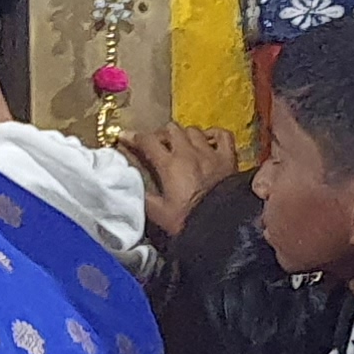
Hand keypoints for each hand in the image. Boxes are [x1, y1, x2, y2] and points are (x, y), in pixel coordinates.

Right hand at [126, 122, 236, 241]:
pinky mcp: (228, 157)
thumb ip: (144, 197)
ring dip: (184, 135)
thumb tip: (131, 186)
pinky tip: (208, 141)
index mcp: (169, 165)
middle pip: (171, 129)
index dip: (134, 137)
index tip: (125, 136)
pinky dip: (213, 134)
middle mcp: (188, 152)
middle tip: (158, 146)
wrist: (222, 224)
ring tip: (181, 145)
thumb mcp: (159, 213)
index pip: (147, 141)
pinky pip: (221, 134)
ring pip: (193, 130)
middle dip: (161, 135)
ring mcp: (210, 152)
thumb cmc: (189, 220)